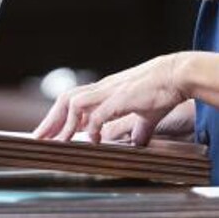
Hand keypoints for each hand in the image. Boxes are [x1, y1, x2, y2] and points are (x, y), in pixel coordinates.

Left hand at [31, 53, 189, 145]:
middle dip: (51, 120)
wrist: (178, 74)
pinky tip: (93, 141)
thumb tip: (138, 142)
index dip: (59, 117)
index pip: (73, 100)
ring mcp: (110, 92)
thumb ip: (138, 128)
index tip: (49, 133)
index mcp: (106, 91)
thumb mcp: (147, 114)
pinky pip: (97, 114)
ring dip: (64, 124)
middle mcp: (103, 89)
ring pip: (74, 102)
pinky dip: (91, 128)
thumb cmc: (163, 90)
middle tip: (40, 139)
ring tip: (59, 142)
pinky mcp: (121, 98)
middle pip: (66, 99)